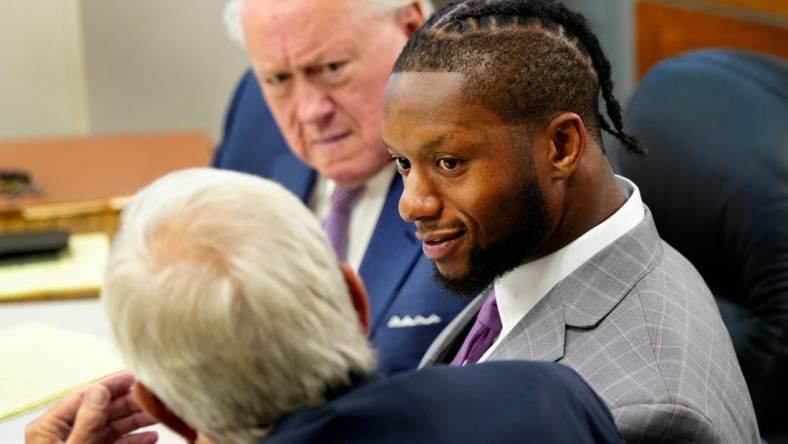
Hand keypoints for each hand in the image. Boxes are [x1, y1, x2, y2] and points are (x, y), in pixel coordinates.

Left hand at [25, 372, 157, 443]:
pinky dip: (135, 439)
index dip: (111, 384)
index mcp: (50, 427)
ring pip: (114, 425)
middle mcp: (66, 432)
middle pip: (104, 409)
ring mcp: (81, 443)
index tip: (134, 376)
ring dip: (139, 420)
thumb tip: (99, 391)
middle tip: (155, 397)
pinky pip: (118, 442)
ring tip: (160, 417)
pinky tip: (152, 437)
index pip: (84, 395)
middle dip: (132, 404)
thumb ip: (86, 422)